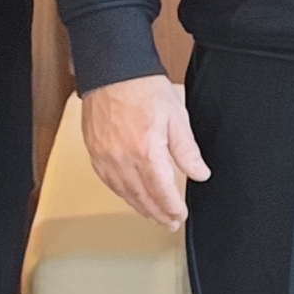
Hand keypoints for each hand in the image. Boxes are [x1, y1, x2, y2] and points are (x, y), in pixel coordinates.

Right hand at [81, 74, 207, 229]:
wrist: (112, 71)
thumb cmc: (142, 88)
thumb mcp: (176, 117)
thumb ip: (187, 151)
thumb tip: (200, 173)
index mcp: (145, 151)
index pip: (161, 191)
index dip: (171, 207)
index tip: (180, 215)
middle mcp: (121, 159)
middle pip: (141, 197)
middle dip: (157, 213)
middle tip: (169, 223)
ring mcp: (104, 157)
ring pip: (123, 192)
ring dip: (139, 207)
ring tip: (153, 215)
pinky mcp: (94, 152)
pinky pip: (108, 181)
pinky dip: (121, 193)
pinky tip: (130, 196)